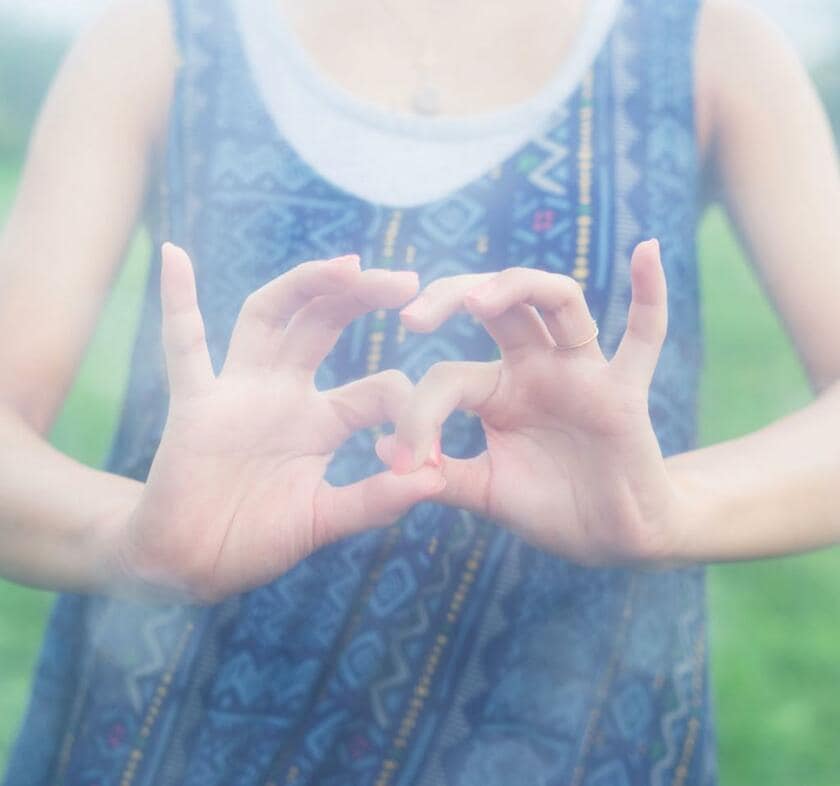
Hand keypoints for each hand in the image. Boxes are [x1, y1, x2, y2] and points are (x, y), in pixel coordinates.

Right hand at [116, 244, 444, 601]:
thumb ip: (374, 501)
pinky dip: (178, 303)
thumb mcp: (324, 519)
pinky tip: (176, 256)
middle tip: (409, 280)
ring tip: (347, 264)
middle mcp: (284, 393)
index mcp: (322, 421)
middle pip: (325, 324)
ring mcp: (239, 392)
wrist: (191, 565)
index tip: (428, 449)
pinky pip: (184, 348)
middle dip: (363, 298)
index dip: (407, 408)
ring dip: (305, 286)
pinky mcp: (196, 405)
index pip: (377, 389)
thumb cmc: (257, 540)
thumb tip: (435, 482)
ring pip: (269, 317)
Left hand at [376, 240, 683, 565]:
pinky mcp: (623, 392)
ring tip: (476, 301)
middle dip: (453, 296)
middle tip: (411, 317)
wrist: (608, 538)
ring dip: (517, 286)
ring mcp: (582, 373)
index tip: (401, 458)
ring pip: (556, 300)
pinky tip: (647, 248)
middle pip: (498, 303)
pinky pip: (645, 337)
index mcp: (500, 389)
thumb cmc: (549, 508)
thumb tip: (383, 451)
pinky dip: (650, 293)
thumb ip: (440, 473)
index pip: (449, 375)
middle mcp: (538, 368)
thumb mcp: (484, 490)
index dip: (419, 413)